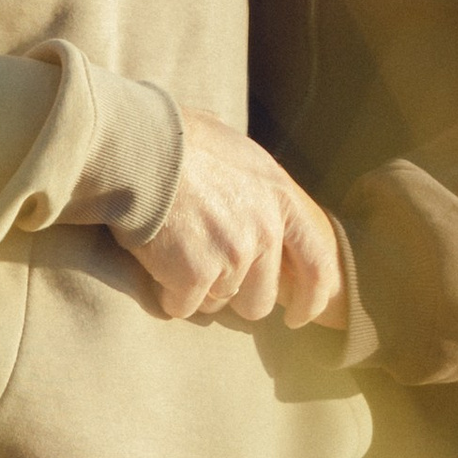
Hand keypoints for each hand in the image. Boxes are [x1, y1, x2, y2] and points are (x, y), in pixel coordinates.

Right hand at [114, 111, 347, 331]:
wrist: (139, 149)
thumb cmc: (179, 141)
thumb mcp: (237, 152)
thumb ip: (256, 185)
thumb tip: (257, 191)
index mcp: (281, 197)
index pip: (317, 265)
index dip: (311, 298)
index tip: (296, 317)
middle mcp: (265, 230)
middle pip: (261, 297)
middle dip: (236, 297)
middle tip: (208, 277)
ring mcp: (233, 255)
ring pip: (218, 302)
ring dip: (196, 288)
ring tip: (174, 251)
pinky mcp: (197, 274)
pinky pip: (183, 305)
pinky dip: (166, 292)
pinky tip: (155, 260)